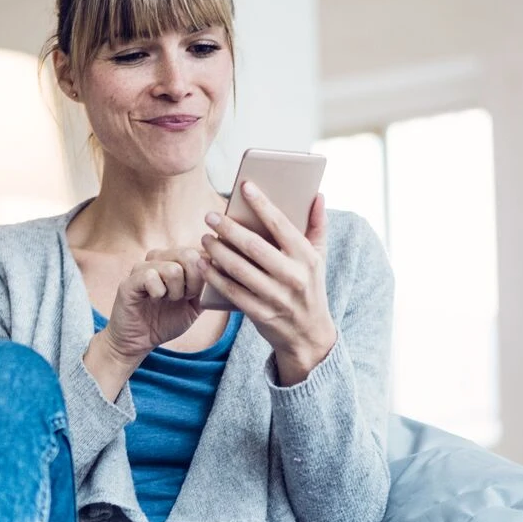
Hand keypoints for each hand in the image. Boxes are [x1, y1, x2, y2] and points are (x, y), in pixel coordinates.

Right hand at [84, 248, 205, 398]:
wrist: (138, 341)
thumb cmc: (165, 321)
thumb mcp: (195, 305)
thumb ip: (209, 288)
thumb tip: (227, 272)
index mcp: (175, 260)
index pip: (200, 250)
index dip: (206, 272)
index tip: (198, 292)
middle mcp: (159, 258)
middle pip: (189, 254)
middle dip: (194, 282)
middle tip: (185, 297)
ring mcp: (142, 267)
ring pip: (172, 268)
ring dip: (175, 291)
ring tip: (167, 299)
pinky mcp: (130, 281)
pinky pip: (151, 277)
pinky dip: (158, 293)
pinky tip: (153, 300)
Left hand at [200, 182, 337, 385]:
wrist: (309, 335)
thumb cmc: (310, 288)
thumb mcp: (319, 258)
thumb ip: (318, 226)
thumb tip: (318, 195)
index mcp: (307, 257)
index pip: (281, 224)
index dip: (262, 204)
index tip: (245, 186)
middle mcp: (293, 276)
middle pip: (254, 246)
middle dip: (229, 228)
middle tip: (210, 215)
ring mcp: (276, 297)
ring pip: (239, 269)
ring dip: (217, 251)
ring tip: (204, 237)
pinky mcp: (260, 314)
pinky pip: (231, 292)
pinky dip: (214, 277)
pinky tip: (203, 264)